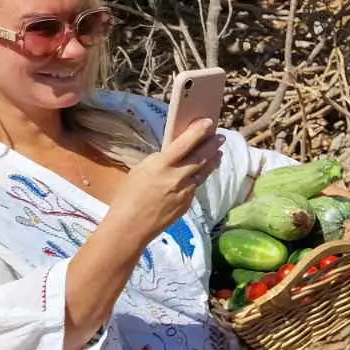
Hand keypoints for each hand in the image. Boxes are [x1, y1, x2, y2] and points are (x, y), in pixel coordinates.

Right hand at [111, 119, 223, 242]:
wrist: (131, 227)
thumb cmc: (128, 196)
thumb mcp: (139, 170)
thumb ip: (158, 161)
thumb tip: (172, 154)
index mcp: (162, 165)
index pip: (185, 144)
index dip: (198, 132)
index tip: (209, 122)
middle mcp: (177, 177)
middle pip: (201, 157)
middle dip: (212, 145)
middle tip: (221, 137)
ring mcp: (185, 191)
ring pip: (203, 173)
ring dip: (212, 161)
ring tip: (218, 153)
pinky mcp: (187, 204)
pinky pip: (195, 187)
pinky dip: (199, 178)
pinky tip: (201, 174)